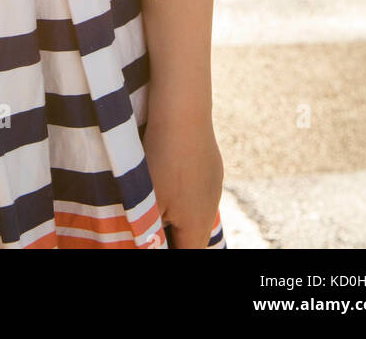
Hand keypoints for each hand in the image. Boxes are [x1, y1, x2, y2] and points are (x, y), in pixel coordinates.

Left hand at [143, 111, 223, 248]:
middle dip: (174, 237)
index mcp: (197, 226)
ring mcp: (215, 186)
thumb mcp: (150, 202)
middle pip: (194, 239)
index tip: (152, 241)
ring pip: (197, 214)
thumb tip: (152, 243)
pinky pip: (200, 191)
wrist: (184, 111)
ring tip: (156, 203)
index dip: (167, 250)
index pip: (188, 255)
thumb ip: (152, 232)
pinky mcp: (213, 167)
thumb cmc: (162, 159)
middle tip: (152, 225)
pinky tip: (168, 177)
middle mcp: (211, 210)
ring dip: (178, 216)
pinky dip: (184, 194)